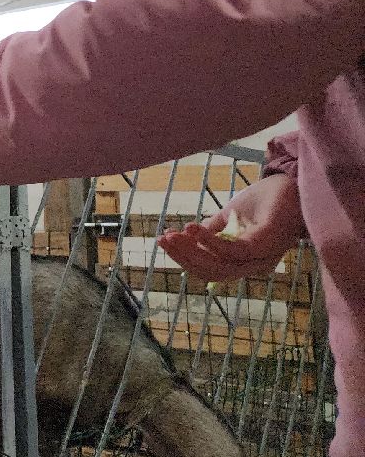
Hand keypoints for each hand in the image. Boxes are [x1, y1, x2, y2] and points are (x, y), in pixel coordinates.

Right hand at [158, 173, 303, 281]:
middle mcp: (255, 264)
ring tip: (172, 234)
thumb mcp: (231, 216)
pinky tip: (191, 228)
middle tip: (163, 239)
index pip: (209, 269)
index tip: (162, 240)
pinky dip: (209, 242)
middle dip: (183, 257)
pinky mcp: (268, 242)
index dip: (183, 258)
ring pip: (220, 266)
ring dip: (191, 252)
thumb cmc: (266, 201)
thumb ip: (212, 231)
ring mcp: (263, 256)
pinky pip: (234, 251)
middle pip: (212, 273)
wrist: (294, 183)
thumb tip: (185, 239)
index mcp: (245, 261)